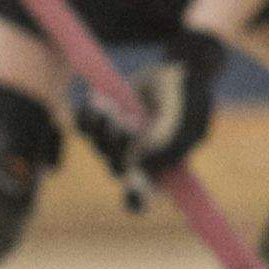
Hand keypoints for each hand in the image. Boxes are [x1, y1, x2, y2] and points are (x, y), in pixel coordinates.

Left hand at [77, 30, 225, 207]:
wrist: (173, 72)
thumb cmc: (185, 99)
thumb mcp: (183, 119)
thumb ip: (165, 142)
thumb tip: (137, 159)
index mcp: (159, 168)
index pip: (142, 196)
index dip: (136, 196)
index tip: (135, 181)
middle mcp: (135, 160)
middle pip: (117, 168)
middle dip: (120, 145)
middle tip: (130, 120)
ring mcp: (115, 142)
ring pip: (98, 146)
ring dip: (105, 127)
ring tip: (117, 106)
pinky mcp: (100, 122)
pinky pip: (83, 125)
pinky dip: (90, 114)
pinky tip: (100, 99)